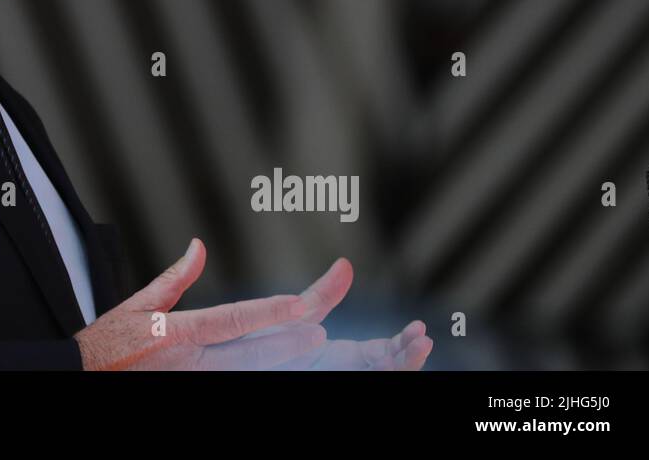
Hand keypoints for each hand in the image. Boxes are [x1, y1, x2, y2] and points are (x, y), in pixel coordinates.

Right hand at [73, 238, 327, 369]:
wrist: (80, 377)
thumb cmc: (108, 343)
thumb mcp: (138, 304)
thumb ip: (176, 277)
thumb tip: (200, 245)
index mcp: (178, 332)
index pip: (233, 320)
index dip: (270, 310)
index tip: (300, 302)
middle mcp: (191, 361)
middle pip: (251, 353)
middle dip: (289, 342)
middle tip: (321, 330)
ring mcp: (195, 383)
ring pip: (248, 373)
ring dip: (281, 361)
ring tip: (312, 347)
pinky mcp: (192, 393)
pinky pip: (233, 384)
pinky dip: (256, 374)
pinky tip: (279, 366)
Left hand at [243, 257, 433, 369]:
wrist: (225, 362)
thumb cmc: (258, 341)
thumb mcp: (296, 316)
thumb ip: (322, 296)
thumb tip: (346, 263)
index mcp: (337, 355)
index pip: (381, 353)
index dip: (403, 344)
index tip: (421, 330)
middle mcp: (337, 369)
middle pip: (382, 368)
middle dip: (406, 357)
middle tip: (423, 341)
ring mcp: (326, 378)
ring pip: (368, 378)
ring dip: (394, 368)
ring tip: (410, 355)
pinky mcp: (309, 385)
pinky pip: (347, 385)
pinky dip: (368, 377)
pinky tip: (382, 368)